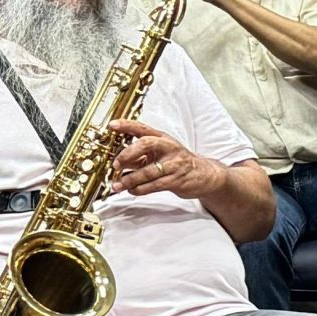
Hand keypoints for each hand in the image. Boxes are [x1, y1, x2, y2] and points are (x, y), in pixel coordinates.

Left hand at [109, 118, 227, 198]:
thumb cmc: (178, 162)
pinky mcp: (176, 179)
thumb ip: (140, 156)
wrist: (204, 174)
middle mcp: (168, 147)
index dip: (127, 125)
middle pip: (145, 144)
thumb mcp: (160, 153)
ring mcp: (173, 164)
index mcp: (162, 138)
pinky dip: (140, 189)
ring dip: (129, 179)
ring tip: (118, 185)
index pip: (142, 128)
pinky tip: (132, 190)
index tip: (112, 126)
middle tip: (116, 164)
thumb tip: (119, 162)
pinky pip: (154, 185)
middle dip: (127, 154)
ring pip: (147, 171)